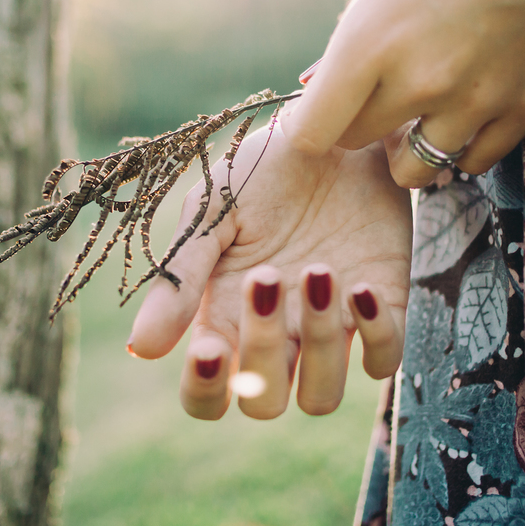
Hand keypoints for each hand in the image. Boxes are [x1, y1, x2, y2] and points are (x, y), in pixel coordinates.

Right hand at [126, 117, 411, 419]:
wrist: (335, 123)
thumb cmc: (264, 166)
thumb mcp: (213, 209)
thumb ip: (181, 275)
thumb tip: (141, 349)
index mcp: (224, 314)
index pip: (206, 396)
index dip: (205, 391)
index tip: (210, 348)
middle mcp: (276, 332)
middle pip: (263, 402)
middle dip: (264, 352)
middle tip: (267, 276)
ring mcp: (329, 325)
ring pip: (321, 396)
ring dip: (320, 347)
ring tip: (319, 270)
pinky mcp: (383, 305)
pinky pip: (383, 360)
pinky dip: (375, 335)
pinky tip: (361, 285)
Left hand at [282, 0, 524, 184]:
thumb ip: (357, 29)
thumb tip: (324, 80)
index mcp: (369, 38)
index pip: (312, 131)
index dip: (310, 126)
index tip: (322, 112)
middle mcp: (416, 80)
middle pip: (356, 145)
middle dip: (355, 127)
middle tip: (374, 101)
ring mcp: (473, 101)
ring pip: (414, 172)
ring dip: (408, 149)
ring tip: (421, 114)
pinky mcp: (523, 110)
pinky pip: (474, 163)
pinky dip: (461, 148)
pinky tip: (465, 114)